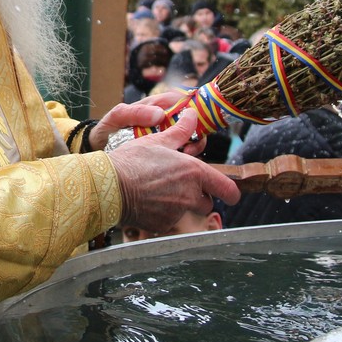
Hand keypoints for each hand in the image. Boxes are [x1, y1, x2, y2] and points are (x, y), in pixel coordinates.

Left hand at [90, 92, 205, 155]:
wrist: (99, 156)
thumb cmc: (106, 133)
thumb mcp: (114, 119)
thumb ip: (132, 113)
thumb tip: (159, 114)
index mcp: (152, 106)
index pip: (178, 99)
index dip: (190, 105)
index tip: (193, 118)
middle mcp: (163, 120)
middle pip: (190, 120)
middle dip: (196, 130)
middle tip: (189, 143)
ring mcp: (165, 137)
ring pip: (190, 137)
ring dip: (193, 144)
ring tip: (186, 153)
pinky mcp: (165, 152)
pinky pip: (182, 152)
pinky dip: (186, 156)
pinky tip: (181, 163)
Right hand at [106, 109, 239, 233]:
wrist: (109, 186)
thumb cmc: (133, 160)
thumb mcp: (158, 141)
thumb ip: (181, 132)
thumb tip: (192, 116)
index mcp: (194, 173)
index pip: (227, 189)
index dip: (231, 192)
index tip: (230, 193)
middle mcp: (190, 195)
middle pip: (207, 202)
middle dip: (200, 196)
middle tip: (182, 186)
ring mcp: (177, 212)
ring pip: (188, 211)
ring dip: (182, 205)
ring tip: (161, 192)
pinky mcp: (163, 224)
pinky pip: (170, 220)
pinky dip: (163, 213)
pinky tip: (148, 202)